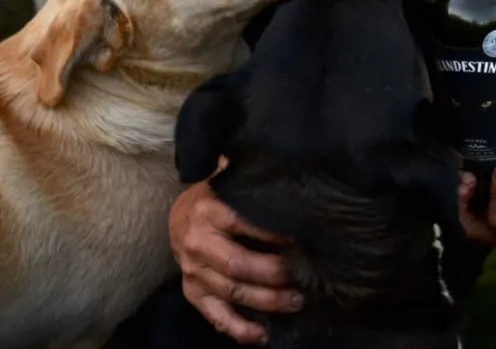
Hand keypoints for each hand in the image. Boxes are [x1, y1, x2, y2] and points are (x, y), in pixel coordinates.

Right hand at [169, 181, 302, 344]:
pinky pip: (215, 314)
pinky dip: (238, 328)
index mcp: (210, 210)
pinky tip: (262, 336)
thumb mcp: (233, 180)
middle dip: (272, 274)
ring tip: (295, 302)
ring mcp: (192, 270)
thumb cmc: (219, 195)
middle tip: (301, 279)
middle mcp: (198, 242)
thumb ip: (256, 180)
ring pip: (231, 291)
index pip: (245, 223)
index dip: (274, 234)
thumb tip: (294, 174)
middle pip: (237, 264)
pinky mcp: (193, 291)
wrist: (180, 213)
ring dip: (265, 301)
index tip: (303, 238)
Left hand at [457, 135, 495, 253]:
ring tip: (467, 171)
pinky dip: (464, 187)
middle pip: (475, 215)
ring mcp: (476, 229)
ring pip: (464, 209)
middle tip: (472, 172)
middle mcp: (490, 235)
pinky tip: (467, 169)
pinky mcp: (469, 219)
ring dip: (463, 189)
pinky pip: (463, 203)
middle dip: (472, 193)